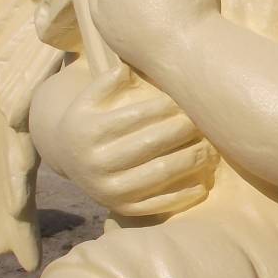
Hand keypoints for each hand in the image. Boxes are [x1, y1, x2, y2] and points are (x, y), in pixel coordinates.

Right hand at [30, 61, 217, 216]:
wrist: (67, 159)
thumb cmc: (89, 121)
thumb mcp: (87, 99)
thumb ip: (107, 82)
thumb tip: (129, 68)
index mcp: (88, 132)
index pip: (135, 116)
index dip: (165, 107)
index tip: (187, 100)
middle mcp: (96, 163)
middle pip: (151, 144)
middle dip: (183, 131)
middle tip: (204, 121)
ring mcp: (108, 190)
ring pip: (159, 174)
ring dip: (190, 161)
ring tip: (210, 149)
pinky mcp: (121, 209)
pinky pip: (158, 205)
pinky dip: (183, 196)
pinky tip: (203, 184)